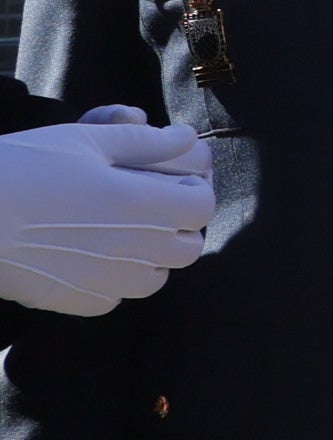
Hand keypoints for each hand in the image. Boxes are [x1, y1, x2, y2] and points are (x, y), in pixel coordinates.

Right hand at [0, 115, 214, 316]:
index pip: (202, 207)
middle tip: (145, 207)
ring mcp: (105, 281)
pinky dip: (112, 279)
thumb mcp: (83, 141)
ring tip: (116, 233)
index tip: (168, 183)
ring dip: (148, 257)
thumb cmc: (22, 167)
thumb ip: (144, 142)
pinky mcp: (77, 302)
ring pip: (155, 278)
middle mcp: (131, 249)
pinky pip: (116, 297)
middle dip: (176, 227)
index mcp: (140, 204)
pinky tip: (85, 255)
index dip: (191, 191)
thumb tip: (188, 138)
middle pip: (188, 248)